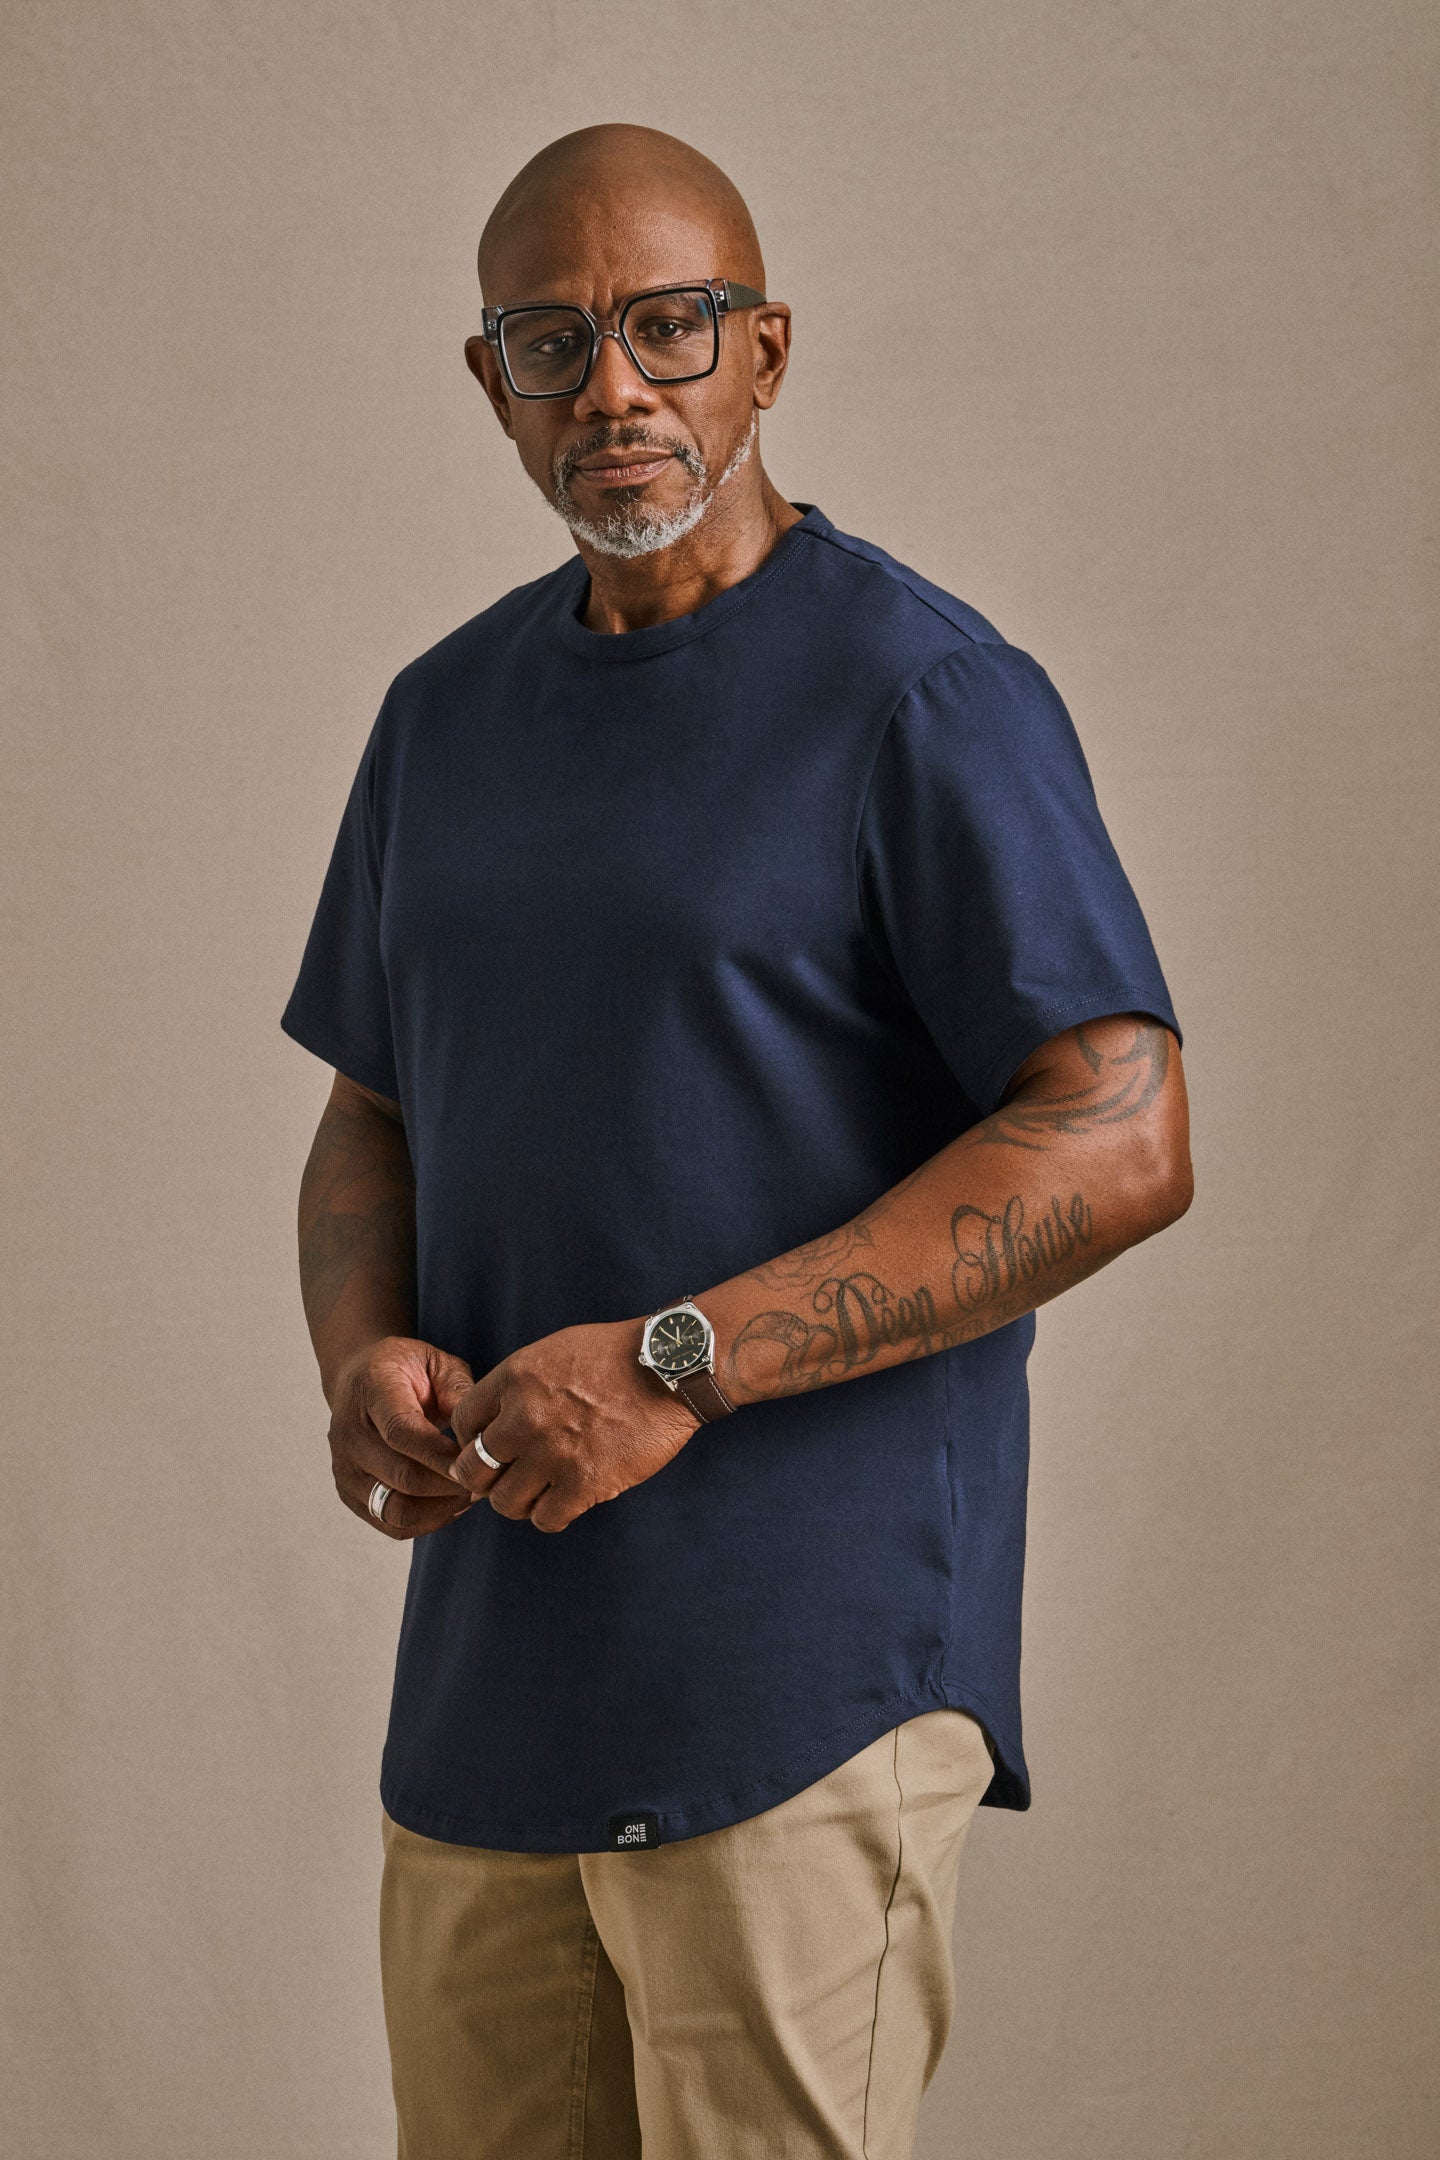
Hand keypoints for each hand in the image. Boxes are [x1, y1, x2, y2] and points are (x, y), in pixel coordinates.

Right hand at [327, 1336, 476, 1539]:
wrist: (358, 1378)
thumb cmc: (405, 1370)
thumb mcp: (437, 1363)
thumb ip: (458, 1390)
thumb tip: (479, 1432)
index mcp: (370, 1389)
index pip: (401, 1432)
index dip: (440, 1455)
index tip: (474, 1461)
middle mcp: (348, 1431)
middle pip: (400, 1477)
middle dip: (448, 1486)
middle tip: (483, 1481)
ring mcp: (343, 1465)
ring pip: (394, 1509)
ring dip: (439, 1510)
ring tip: (468, 1495)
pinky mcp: (348, 1491)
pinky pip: (388, 1523)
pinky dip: (425, 1522)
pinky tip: (449, 1505)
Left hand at [446, 1319, 700, 1532]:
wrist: (669, 1367)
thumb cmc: (615, 1354)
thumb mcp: (552, 1351)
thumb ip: (518, 1384)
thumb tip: (496, 1418)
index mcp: (514, 1379)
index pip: (462, 1422)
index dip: (470, 1439)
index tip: (488, 1447)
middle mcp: (525, 1418)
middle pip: (473, 1469)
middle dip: (482, 1479)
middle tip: (501, 1480)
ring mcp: (553, 1453)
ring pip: (505, 1502)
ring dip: (516, 1502)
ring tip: (534, 1494)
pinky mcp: (585, 1483)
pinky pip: (546, 1518)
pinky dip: (549, 1515)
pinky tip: (562, 1503)